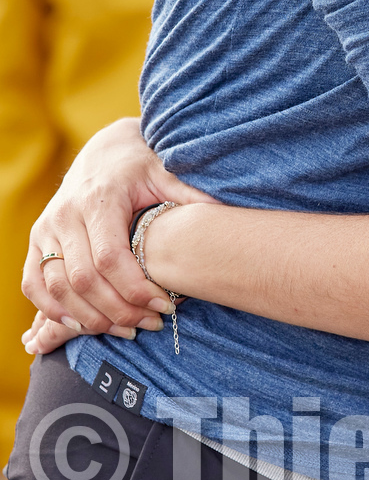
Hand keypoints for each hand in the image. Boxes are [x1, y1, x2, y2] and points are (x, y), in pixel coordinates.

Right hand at [22, 117, 214, 345]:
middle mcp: (65, 214)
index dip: (135, 290)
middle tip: (151, 324)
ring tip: (127, 330)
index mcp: (99, 199)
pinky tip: (84, 324)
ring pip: (57, 288)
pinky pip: (34, 284)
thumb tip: (223, 211)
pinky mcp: (36, 240)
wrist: (105, 150)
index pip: (110, 258)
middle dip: (118, 311)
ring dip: (89, 318)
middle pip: (83, 280)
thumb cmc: (141, 165)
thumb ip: (189, 194)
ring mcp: (46, 228)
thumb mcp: (167, 172)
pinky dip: (54, 310)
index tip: (165, 306)